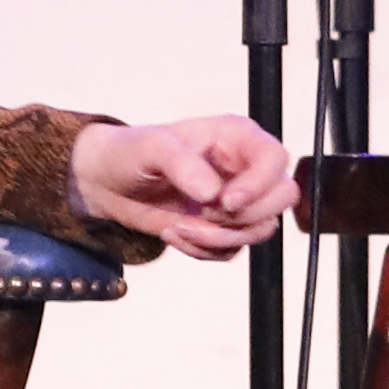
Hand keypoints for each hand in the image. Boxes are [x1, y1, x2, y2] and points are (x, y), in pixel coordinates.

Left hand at [74, 113, 294, 258]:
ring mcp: (236, 200)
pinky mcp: (222, 227)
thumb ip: (183, 164)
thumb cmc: (131, 152)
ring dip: (220, 238)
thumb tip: (212, 192)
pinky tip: (174, 233)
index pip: (275, 159)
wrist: (107, 183)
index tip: (225, 201)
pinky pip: (233, 250)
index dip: (260, 184)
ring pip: (260, 229)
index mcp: (235, 137)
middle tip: (204, 214)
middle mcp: (243, 168)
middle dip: (243, 216)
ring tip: (180, 227)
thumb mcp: (152, 148)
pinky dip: (204, 250)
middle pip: (282, 197)